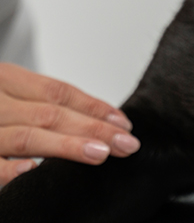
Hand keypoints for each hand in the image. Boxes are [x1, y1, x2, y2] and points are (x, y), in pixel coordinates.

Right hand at [0, 63, 139, 185]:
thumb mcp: (8, 93)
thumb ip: (37, 103)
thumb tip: (92, 121)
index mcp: (7, 79)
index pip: (60, 92)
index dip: (94, 107)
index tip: (123, 123)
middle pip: (51, 114)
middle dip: (93, 128)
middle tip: (125, 143)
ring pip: (27, 137)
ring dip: (67, 146)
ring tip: (100, 153)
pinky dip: (9, 168)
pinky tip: (32, 171)